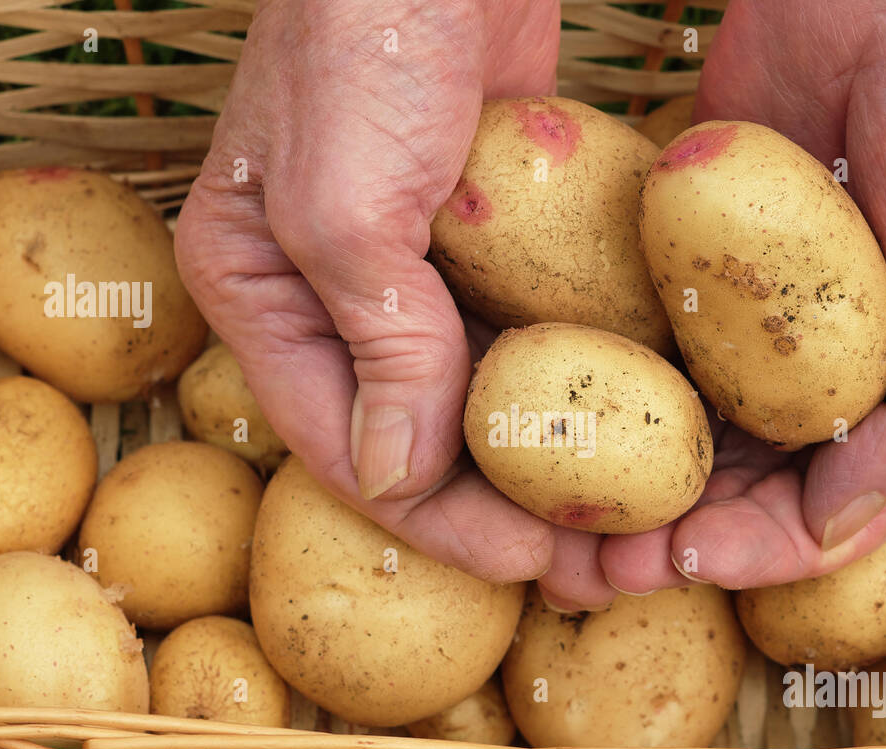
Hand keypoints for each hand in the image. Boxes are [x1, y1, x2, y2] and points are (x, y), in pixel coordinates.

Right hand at [176, 0, 564, 584]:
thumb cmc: (363, 41)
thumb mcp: (345, 204)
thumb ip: (377, 346)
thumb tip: (402, 481)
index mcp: (260, 298)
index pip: (346, 449)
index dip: (437, 520)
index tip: (526, 561)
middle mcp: (327, 296)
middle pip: (414, 439)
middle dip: (496, 506)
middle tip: (584, 559)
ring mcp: (409, 269)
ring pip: (474, 399)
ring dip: (539, 459)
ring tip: (616, 516)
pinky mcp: (479, 238)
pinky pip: (519, 333)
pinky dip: (563, 384)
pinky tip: (625, 428)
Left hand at [599, 0, 885, 595]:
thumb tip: (831, 530)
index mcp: (878, 401)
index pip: (812, 514)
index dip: (750, 553)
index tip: (681, 560)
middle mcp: (799, 378)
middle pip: (723, 490)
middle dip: (660, 540)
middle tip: (591, 570)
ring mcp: (732, 326)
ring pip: (664, 435)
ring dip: (612, 490)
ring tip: (552, 523)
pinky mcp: (674, 269)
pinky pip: (627, 345)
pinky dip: (592, 395)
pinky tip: (542, 424)